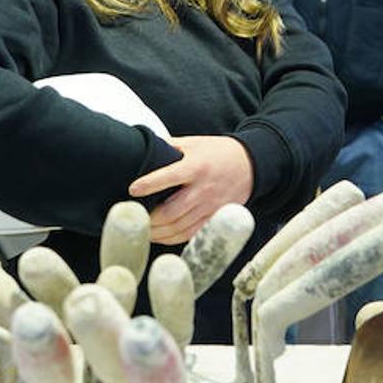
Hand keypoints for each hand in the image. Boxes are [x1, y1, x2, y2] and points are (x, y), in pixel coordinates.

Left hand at [127, 136, 253, 244]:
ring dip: (158, 232)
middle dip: (150, 218)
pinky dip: (172, 239)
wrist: (251, 165)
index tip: (132, 190)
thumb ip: (169, 146)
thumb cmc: (217, 152)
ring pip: (179, 227)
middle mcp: (203, 189)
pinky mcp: (214, 219)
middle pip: (172, 211)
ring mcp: (210, 207)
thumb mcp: (193, 143)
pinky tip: (160, 236)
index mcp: (196, 167)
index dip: (149, 184)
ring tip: (143, 230)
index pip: (169, 176)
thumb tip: (142, 147)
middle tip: (134, 217)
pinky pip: (191, 235)